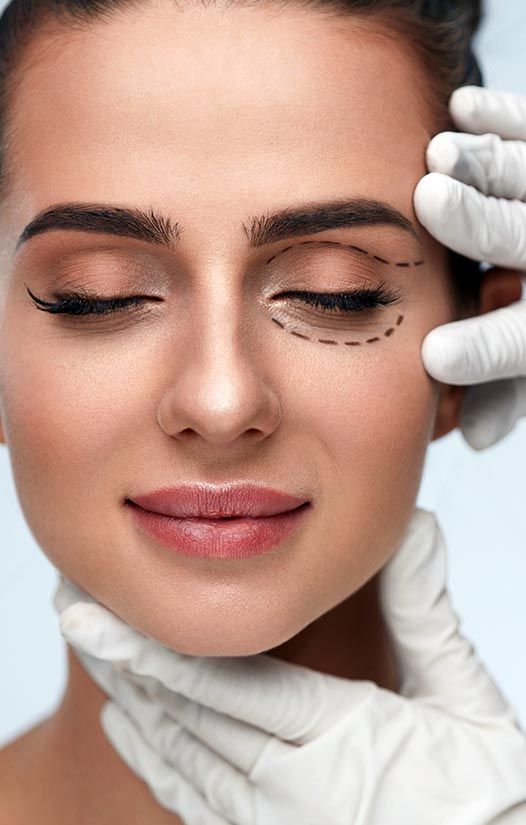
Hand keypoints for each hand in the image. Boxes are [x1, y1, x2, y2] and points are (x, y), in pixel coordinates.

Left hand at [54, 508, 525, 824]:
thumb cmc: (488, 792)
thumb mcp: (464, 699)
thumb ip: (426, 615)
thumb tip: (415, 527)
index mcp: (342, 744)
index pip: (232, 689)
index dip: (162, 653)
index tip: (105, 620)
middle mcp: (295, 794)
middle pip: (191, 720)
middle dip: (127, 666)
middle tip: (76, 617)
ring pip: (185, 760)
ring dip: (133, 706)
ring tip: (93, 657)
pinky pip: (198, 803)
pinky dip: (157, 763)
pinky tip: (130, 731)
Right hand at [414, 86, 525, 449]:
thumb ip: (506, 392)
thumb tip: (471, 441)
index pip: (522, 343)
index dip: (485, 352)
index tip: (436, 358)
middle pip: (524, 238)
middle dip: (480, 221)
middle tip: (431, 202)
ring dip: (486, 163)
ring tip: (440, 153)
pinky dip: (504, 117)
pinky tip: (464, 107)